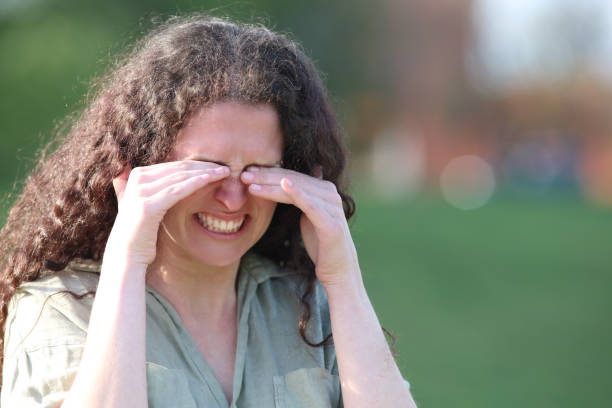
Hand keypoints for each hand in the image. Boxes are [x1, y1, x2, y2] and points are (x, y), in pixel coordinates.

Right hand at [107, 161, 228, 266]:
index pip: (174, 165)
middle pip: (179, 168)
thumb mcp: (138, 204)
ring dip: (205, 173)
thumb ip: (133, 186)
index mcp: (138, 174)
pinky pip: (177, 191)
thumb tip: (128, 170)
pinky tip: (210, 180)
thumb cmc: (139, 232)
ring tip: (225, 173)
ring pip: (181, 177)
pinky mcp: (148, 206)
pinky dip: (195, 183)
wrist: (127, 255)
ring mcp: (141, 192)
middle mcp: (138, 179)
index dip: (198, 164)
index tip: (217, 167)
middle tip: (226, 168)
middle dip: (205, 166)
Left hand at [241, 167, 358, 286]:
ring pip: (297, 191)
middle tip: (243, 174)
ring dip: (272, 185)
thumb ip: (302, 197)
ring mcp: (332, 207)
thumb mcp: (309, 216)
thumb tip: (291, 180)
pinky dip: (297, 193)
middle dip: (266, 176)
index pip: (292, 176)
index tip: (247, 171)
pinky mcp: (331, 223)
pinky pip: (311, 205)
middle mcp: (330, 194)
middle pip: (293, 180)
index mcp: (324, 189)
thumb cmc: (321, 243)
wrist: (338, 269)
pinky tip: (284, 184)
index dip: (269, 173)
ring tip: (250, 184)